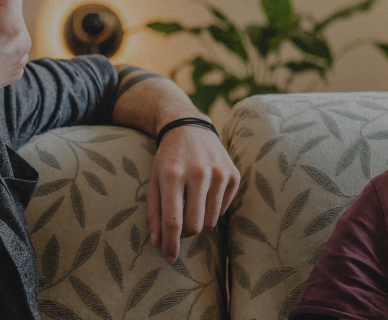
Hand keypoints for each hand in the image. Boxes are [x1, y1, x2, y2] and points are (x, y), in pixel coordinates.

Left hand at [146, 126, 239, 262]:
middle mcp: (198, 173)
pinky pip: (223, 210)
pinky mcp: (233, 174)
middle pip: (194, 225)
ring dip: (200, 220)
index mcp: (172, 175)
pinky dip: (212, 209)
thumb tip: (157, 244)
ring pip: (211, 221)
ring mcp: (219, 173)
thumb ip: (153, 213)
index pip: (173, 221)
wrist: (189, 128)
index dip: (171, 245)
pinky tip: (205, 193)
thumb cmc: (167, 159)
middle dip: (185, 233)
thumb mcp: (153, 181)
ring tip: (191, 204)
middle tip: (178, 225)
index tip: (168, 258)